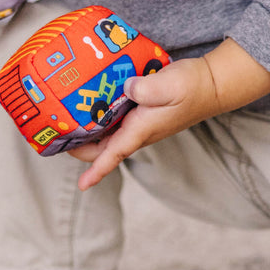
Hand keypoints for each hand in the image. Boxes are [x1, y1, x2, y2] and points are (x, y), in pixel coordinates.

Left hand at [69, 38, 269, 189]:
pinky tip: (92, 101)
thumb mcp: (169, 85)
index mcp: (142, 128)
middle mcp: (139, 130)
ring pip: (108, 135)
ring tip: (66, 120)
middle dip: (81, 146)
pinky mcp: (143, 111)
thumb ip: (146, 88)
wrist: (211, 84)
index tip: (81, 186)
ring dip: (89, 132)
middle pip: (103, 147)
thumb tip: (125, 87)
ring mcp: (141, 122)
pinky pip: (116, 120)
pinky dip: (102, 116)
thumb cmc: (192, 86)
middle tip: (58, 136)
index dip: (97, 170)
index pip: (114, 154)